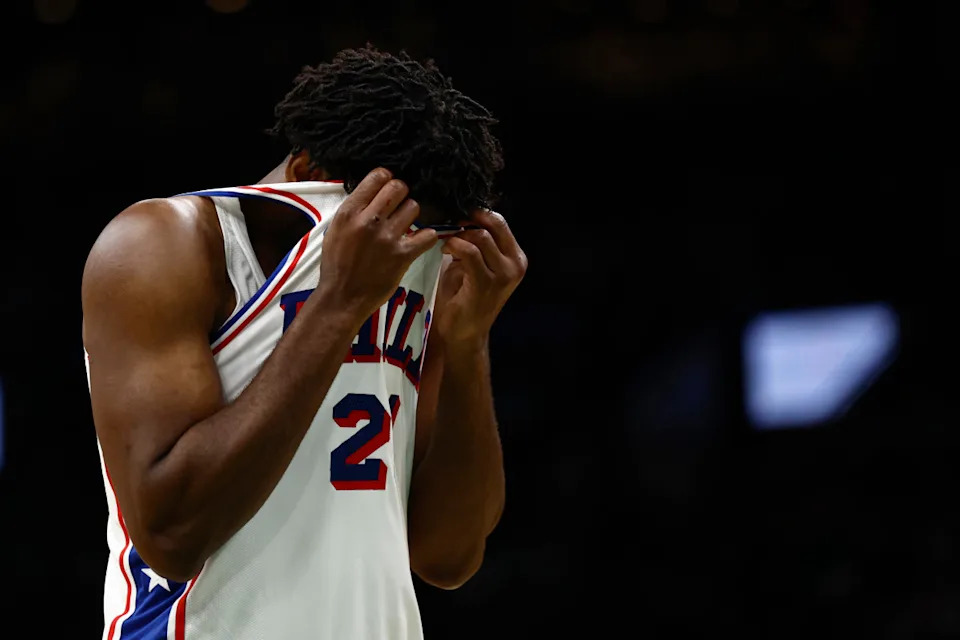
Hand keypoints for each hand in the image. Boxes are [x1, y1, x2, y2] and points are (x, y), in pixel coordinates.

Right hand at [317, 168, 437, 323]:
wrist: (342, 297)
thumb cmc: (337, 265)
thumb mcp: (336, 230)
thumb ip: (354, 210)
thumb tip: (373, 192)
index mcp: (349, 213)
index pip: (377, 177)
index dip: (386, 179)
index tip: (388, 187)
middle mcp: (369, 221)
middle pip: (398, 188)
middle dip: (401, 194)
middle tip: (398, 205)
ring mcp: (387, 238)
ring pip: (413, 207)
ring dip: (411, 214)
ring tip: (405, 225)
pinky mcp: (402, 255)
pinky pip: (427, 235)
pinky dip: (426, 237)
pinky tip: (418, 241)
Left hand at [434, 209, 526, 347]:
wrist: (463, 334)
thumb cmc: (465, 298)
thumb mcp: (474, 265)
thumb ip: (475, 243)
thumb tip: (462, 218)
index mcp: (516, 258)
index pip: (501, 222)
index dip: (478, 214)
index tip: (460, 219)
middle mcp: (515, 264)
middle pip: (494, 224)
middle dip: (469, 222)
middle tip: (452, 229)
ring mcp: (504, 275)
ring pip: (481, 236)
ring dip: (459, 236)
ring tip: (448, 245)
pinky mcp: (486, 284)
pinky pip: (470, 252)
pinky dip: (455, 246)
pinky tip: (446, 252)